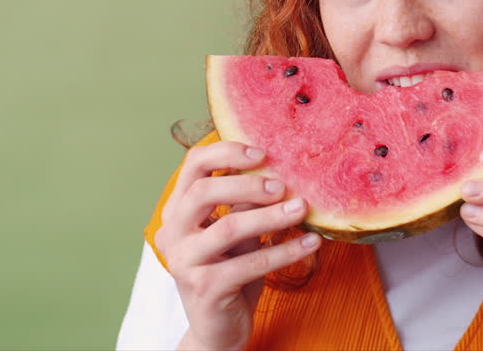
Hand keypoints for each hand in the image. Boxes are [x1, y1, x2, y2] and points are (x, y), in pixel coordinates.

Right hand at [154, 142, 321, 350]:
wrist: (218, 330)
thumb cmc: (229, 272)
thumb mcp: (238, 233)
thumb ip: (246, 204)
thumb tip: (278, 172)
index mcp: (177, 210)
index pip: (193, 165)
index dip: (227, 152)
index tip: (262, 153)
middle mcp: (172, 232)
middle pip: (204, 192)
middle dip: (248, 184)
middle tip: (282, 186)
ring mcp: (184, 262)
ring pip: (228, 228)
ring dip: (271, 217)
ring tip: (301, 209)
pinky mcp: (205, 288)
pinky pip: (250, 264)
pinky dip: (284, 252)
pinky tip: (309, 243)